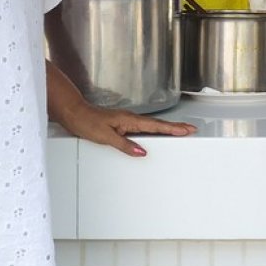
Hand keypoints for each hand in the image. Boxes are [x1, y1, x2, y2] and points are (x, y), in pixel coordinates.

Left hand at [66, 102, 196, 156]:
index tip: (187, 129)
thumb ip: (125, 145)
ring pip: (151, 126)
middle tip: (190, 129)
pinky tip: (156, 135)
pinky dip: (154, 131)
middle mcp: (130, 119)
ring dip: (166, 129)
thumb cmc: (87, 122)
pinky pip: (143, 128)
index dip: (172, 129)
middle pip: (158, 125)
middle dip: (175, 127)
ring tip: (179, 132)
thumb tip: (141, 151)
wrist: (74, 113)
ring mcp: (127, 121)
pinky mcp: (122, 124)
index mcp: (129, 120)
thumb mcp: (106, 137)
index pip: (156, 126)